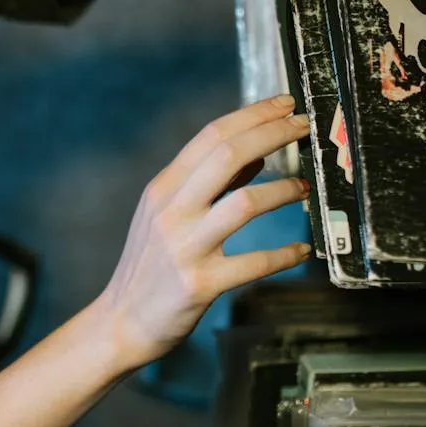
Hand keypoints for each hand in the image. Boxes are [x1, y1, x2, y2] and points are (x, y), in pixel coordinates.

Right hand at [94, 95, 313, 372]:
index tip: (285, 104)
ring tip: (304, 187)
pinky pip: (254, 262)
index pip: (211, 136)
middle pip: (227, 155)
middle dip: (272, 134)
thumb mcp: (168, 216)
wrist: (121, 322)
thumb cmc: (149, 268)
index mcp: (162, 189)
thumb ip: (208, 185)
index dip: (253, 115)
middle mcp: (171, 211)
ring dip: (283, 190)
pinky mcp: (200, 284)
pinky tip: (302, 250)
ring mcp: (184, 247)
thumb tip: (257, 156)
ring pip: (244, 203)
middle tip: (304, 127)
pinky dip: (285, 254)